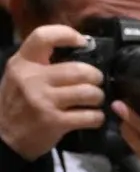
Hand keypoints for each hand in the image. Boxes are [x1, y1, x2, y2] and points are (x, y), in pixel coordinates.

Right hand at [0, 25, 105, 160]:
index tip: (83, 42)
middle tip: (95, 82)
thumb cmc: (17, 102)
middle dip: (96, 77)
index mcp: (22, 63)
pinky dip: (97, 117)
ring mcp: (44, 101)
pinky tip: (92, 117)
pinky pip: (90, 116)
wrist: (4, 136)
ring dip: (98, 97)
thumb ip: (42, 62)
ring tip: (94, 100)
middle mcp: (32, 79)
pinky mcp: (55, 122)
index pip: (44, 36)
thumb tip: (80, 49)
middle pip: (79, 69)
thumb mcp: (20, 75)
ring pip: (89, 92)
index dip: (67, 34)